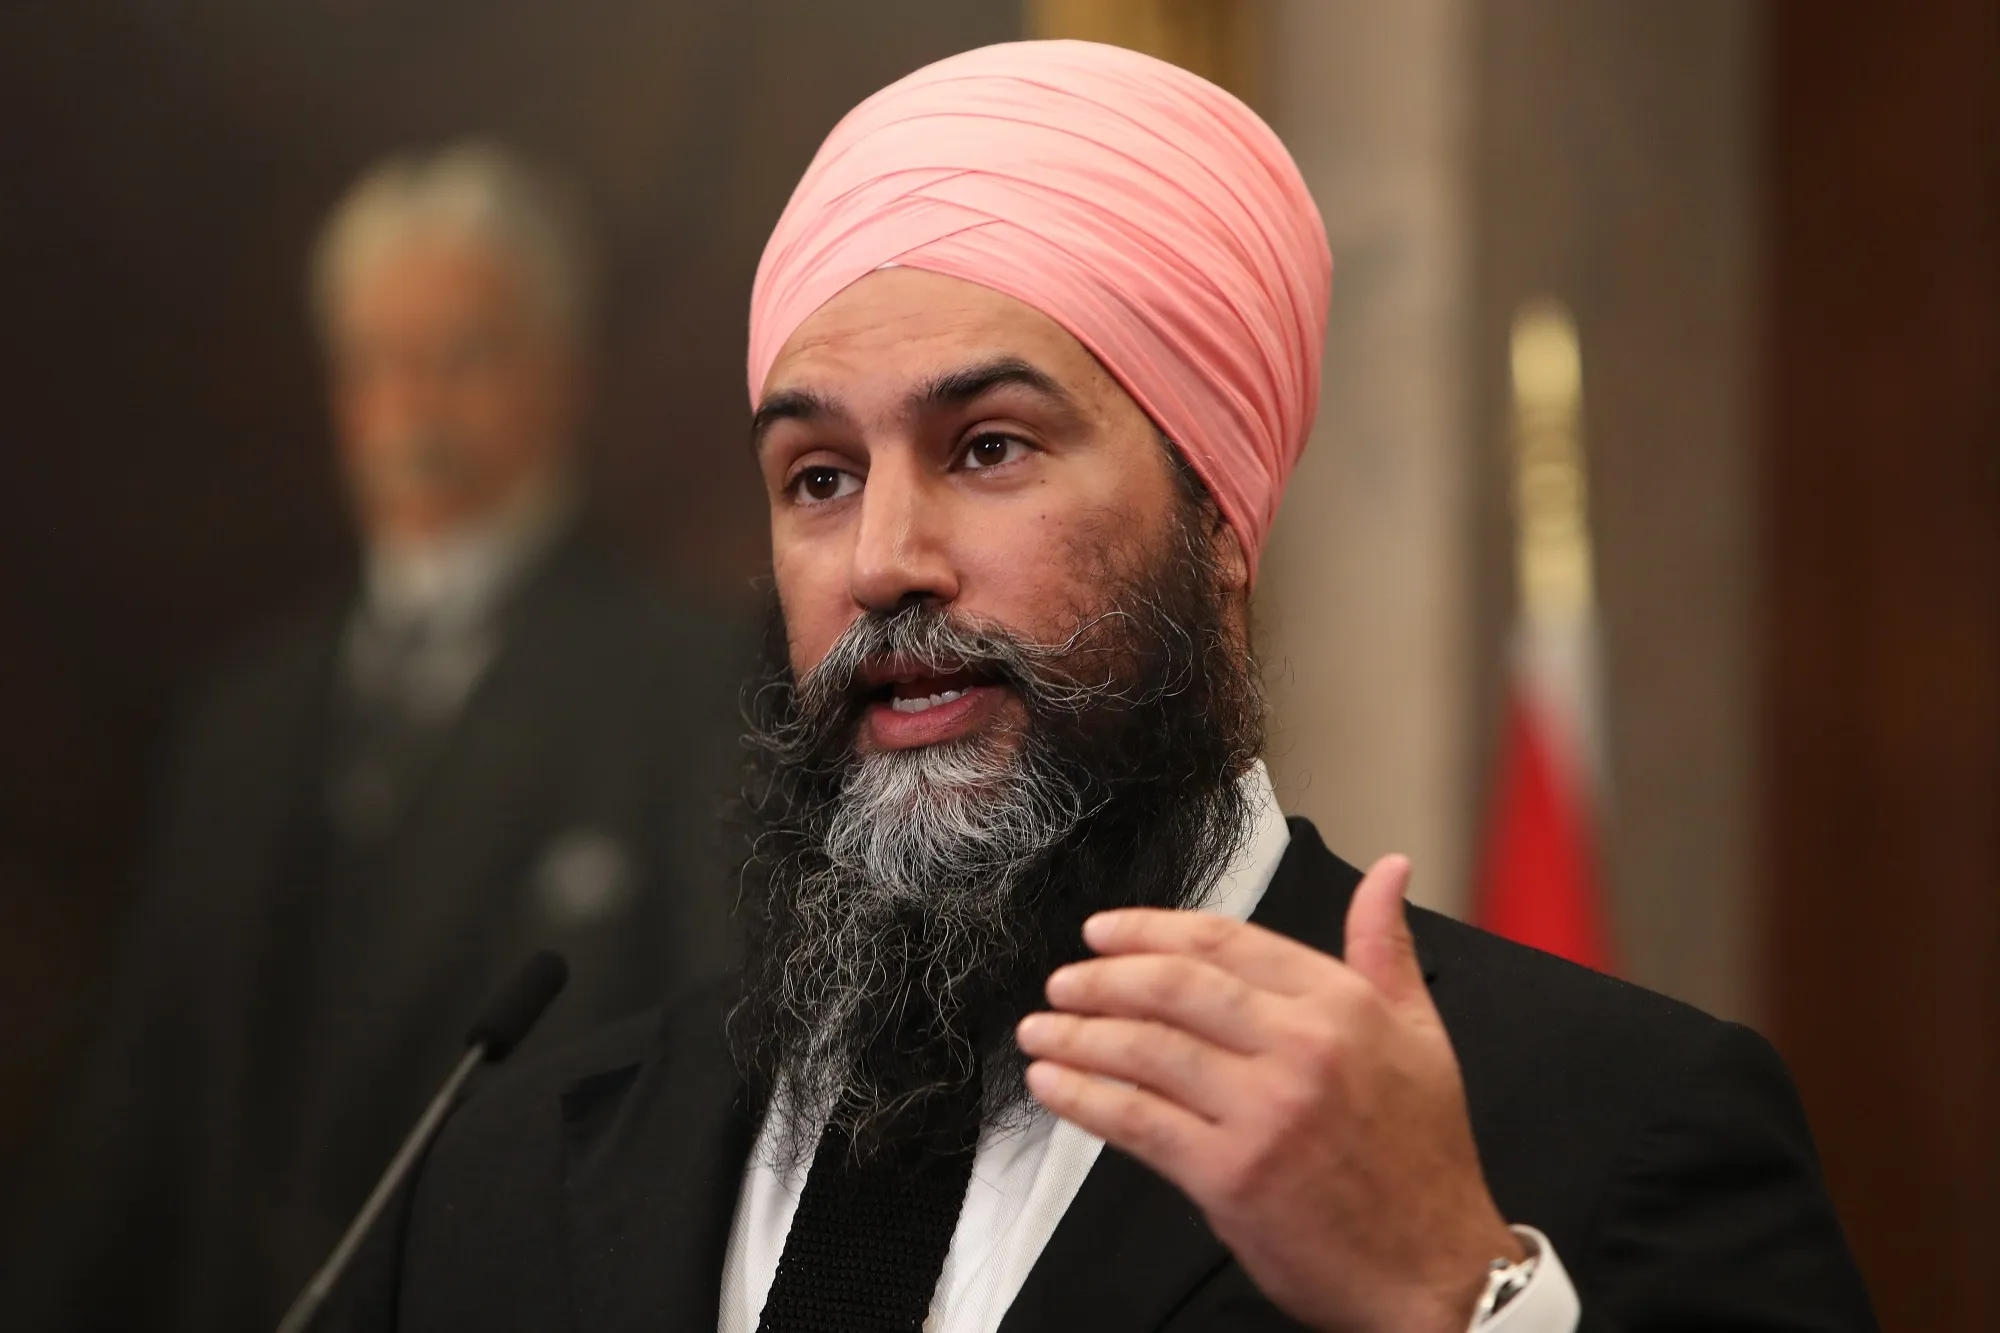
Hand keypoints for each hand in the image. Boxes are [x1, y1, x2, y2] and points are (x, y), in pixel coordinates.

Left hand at [1016, 855, 1520, 1332]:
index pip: (1226, 941)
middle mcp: (1302, 1048)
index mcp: (1342, 1005)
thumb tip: (1387, 872)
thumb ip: (1385, 948)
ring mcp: (1265, 1112)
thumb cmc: (1423, 1160)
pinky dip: (1084, 1098)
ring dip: (1079, 1035)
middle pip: (1175, 986)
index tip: (1104, 933)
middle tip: (1063, 981)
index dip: (1151, 930)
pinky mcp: (1231, 1174)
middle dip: (1102, 978)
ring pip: (1147, 1049)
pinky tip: (1055, 1084)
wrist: (1439, 1271)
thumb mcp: (1422, 1036)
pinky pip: (1138, 1121)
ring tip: (1040, 1030)